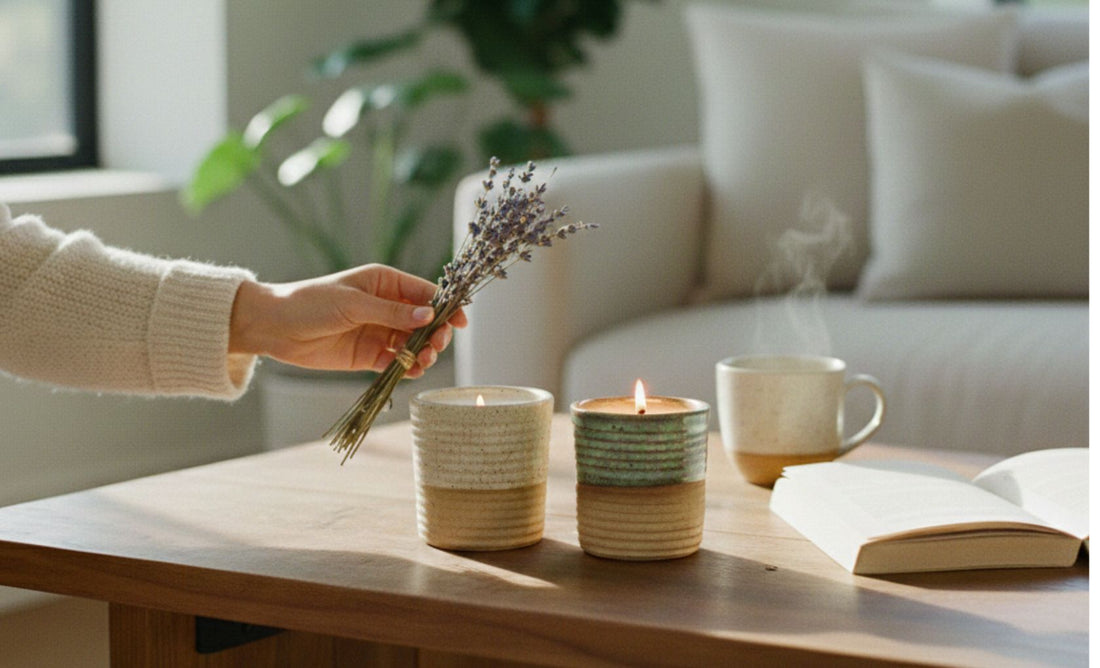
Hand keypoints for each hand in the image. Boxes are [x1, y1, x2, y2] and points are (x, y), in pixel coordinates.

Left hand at [229, 265, 466, 376]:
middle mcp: (386, 306)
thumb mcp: (353, 303)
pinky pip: (397, 361)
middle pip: (424, 321)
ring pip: (413, 343)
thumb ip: (391, 312)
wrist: (275, 326)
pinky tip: (412, 369)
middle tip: (437, 345)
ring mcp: (378, 331)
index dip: (446, 306)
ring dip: (423, 352)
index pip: (424, 293)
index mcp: (384, 283)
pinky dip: (407, 366)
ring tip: (423, 360)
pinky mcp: (369, 355)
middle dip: (436, 333)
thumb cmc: (310, 302)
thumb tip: (428, 316)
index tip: (461, 321)